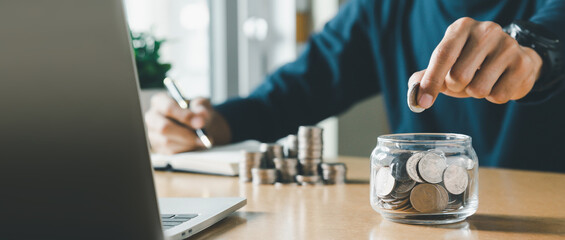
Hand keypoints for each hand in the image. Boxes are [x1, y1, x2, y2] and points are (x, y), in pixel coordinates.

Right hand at [144, 93, 230, 153]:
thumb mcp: (201, 104)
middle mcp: (152, 117)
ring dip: (187, 143)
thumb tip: (201, 115)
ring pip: (168, 142)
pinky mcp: (158, 147)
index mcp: (160, 101)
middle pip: (164, 127)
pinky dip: (185, 149)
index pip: (168, 108)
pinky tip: (194, 145)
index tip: (200, 123)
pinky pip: (170, 152)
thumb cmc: (196, 111)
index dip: (184, 116)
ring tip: (202, 141)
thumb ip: (201, 106)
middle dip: (185, 134)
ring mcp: (153, 133)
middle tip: (202, 138)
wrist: (196, 124)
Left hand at [409, 17, 542, 107]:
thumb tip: (414, 97)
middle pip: (458, 76)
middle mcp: (486, 31)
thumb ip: (426, 78)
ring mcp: (507, 45)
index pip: (442, 55)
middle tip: (464, 81)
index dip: (431, 82)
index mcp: (461, 28)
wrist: (513, 61)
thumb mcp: (447, 65)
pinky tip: (499, 83)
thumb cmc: (472, 64)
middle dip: (456, 88)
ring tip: (483, 80)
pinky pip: (498, 96)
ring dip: (476, 93)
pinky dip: (494, 96)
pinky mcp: (523, 63)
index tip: (424, 102)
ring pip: (478, 89)